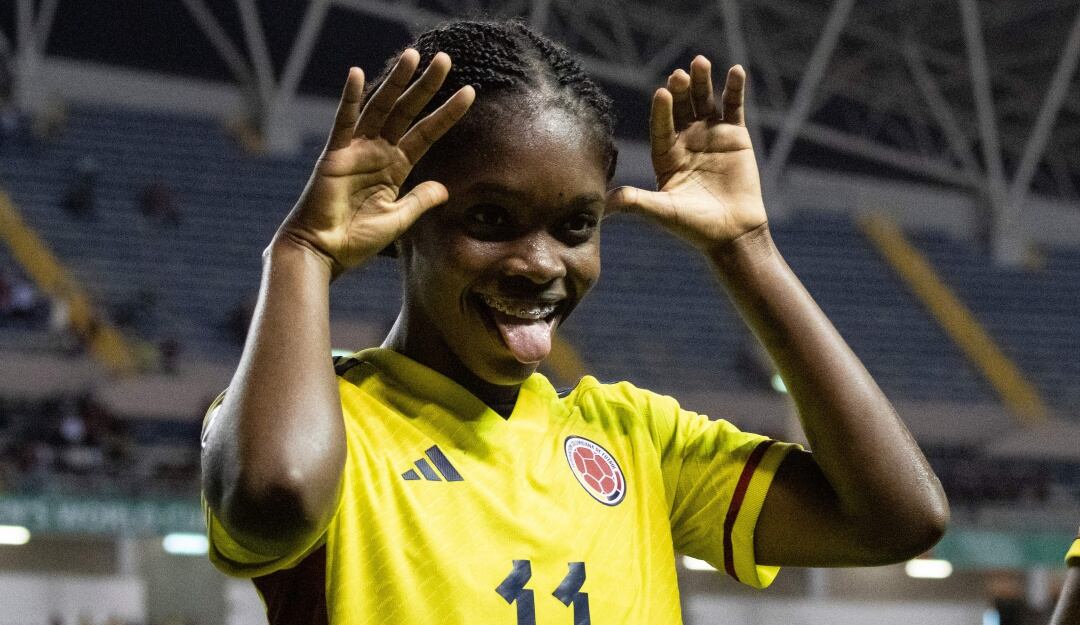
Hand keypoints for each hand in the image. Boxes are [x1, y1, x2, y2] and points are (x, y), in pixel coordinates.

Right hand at [276, 50, 474, 276]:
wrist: (324, 252)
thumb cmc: (356, 240)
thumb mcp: (398, 220)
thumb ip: (420, 201)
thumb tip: (444, 189)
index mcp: (394, 167)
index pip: (426, 134)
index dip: (446, 114)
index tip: (469, 93)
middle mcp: (377, 152)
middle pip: (406, 112)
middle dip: (425, 86)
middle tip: (444, 59)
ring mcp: (356, 150)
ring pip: (380, 108)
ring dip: (396, 82)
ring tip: (413, 56)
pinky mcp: (334, 155)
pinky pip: (343, 122)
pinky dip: (349, 98)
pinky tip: (357, 74)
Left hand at [607, 57, 765, 252]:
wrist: (732, 234)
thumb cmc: (694, 227)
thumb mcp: (662, 212)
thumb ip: (635, 202)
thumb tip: (603, 206)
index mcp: (665, 154)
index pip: (660, 126)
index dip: (661, 111)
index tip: (661, 94)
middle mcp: (684, 140)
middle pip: (680, 108)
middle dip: (679, 91)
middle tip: (679, 75)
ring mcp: (709, 135)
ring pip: (704, 101)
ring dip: (702, 82)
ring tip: (700, 62)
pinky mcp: (735, 136)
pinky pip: (734, 106)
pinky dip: (735, 89)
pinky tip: (736, 71)